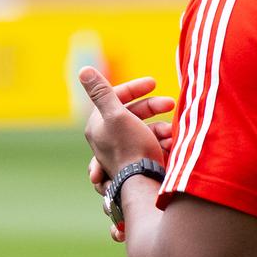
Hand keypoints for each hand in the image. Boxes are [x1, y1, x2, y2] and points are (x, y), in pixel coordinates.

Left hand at [80, 68, 172, 187]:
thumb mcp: (116, 115)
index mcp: (99, 125)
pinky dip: (164, 142)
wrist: (144, 186)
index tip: (154, 83)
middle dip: (154, 108)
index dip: (135, 88)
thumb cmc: (129, 148)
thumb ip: (101, 93)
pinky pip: (153, 145)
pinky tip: (172, 144)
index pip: (116, 98)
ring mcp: (124, 150)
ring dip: (162, 128)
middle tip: (172, 103)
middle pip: (133, 113)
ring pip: (146, 129)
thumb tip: (84, 70)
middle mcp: (108, 137)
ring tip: (172, 133)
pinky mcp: (139, 161)